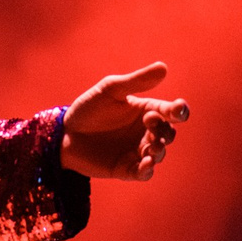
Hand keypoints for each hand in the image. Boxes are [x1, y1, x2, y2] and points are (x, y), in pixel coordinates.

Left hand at [61, 62, 189, 180]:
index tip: (176, 110)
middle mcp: (147, 132)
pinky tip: (147, 164)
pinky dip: (148, 169)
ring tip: (152, 147)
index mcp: (147, 111)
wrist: (63, 133)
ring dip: (159, 150)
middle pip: (168, 133)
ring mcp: (137, 151)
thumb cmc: (88, 108)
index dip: (178, 111)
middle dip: (166, 131)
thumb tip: (163, 67)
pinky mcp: (126, 168)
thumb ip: (136, 81)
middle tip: (151, 124)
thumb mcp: (110, 90)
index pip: (171, 111)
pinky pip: (144, 172)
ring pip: (159, 153)